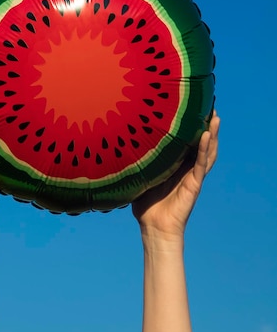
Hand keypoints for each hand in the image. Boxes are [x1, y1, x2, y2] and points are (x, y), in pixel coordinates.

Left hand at [132, 112, 219, 242]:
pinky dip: (204, 149)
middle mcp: (187, 167)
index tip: (192, 106)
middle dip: (206, 124)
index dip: (191, 125)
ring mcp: (193, 175)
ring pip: (206, 150)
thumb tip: (116, 142)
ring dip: (212, 133)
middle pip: (201, 142)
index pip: (186, 140)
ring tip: (215, 115)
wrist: (153, 227)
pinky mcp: (194, 184)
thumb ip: (135, 160)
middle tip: (209, 105)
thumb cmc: (145, 203)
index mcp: (176, 164)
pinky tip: (207, 135)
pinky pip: (200, 164)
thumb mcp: (139, 175)